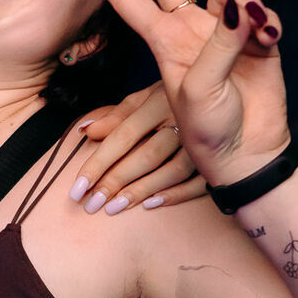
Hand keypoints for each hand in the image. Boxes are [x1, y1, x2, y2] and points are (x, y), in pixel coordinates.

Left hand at [67, 82, 207, 212]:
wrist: (220, 89)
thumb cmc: (176, 95)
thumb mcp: (147, 96)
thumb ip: (116, 115)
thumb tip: (84, 131)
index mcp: (160, 101)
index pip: (123, 136)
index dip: (98, 163)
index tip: (77, 187)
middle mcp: (183, 120)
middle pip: (146, 156)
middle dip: (116, 181)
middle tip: (92, 204)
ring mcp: (203, 140)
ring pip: (172, 171)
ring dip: (141, 191)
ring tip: (114, 207)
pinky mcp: (217, 157)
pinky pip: (198, 181)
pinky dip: (176, 194)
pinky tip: (151, 204)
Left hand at [76, 0, 290, 187]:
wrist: (247, 153)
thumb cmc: (210, 129)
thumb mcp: (199, 89)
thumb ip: (220, 43)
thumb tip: (243, 6)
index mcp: (163, 41)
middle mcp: (190, 28)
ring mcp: (224, 31)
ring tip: (253, 28)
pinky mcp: (258, 39)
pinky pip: (263, 12)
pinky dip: (267, 21)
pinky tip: (268, 39)